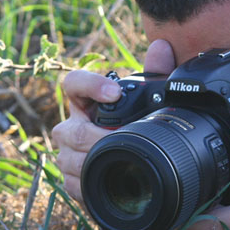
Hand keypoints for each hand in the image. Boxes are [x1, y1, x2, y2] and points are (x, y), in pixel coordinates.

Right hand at [52, 39, 175, 204]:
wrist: (137, 169)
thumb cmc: (139, 129)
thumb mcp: (150, 102)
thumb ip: (155, 73)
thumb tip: (162, 46)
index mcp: (87, 102)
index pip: (74, 83)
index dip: (90, 85)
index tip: (115, 92)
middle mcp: (71, 126)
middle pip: (72, 131)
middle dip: (101, 138)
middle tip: (127, 141)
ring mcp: (67, 154)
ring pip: (70, 158)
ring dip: (96, 162)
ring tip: (122, 162)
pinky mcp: (71, 180)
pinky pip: (72, 183)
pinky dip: (91, 183)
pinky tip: (109, 181)